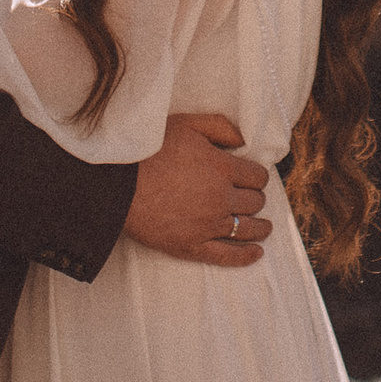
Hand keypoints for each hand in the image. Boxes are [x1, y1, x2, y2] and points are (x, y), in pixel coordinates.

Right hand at [124, 111, 272, 265]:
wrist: (116, 183)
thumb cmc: (148, 150)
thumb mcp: (186, 124)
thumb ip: (220, 127)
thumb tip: (243, 141)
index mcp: (222, 168)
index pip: (257, 176)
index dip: (257, 176)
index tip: (251, 178)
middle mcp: (220, 199)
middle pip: (254, 202)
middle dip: (255, 198)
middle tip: (251, 198)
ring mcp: (207, 225)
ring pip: (247, 229)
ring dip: (260, 227)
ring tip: (264, 227)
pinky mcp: (191, 246)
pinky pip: (226, 256)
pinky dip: (245, 256)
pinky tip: (256, 253)